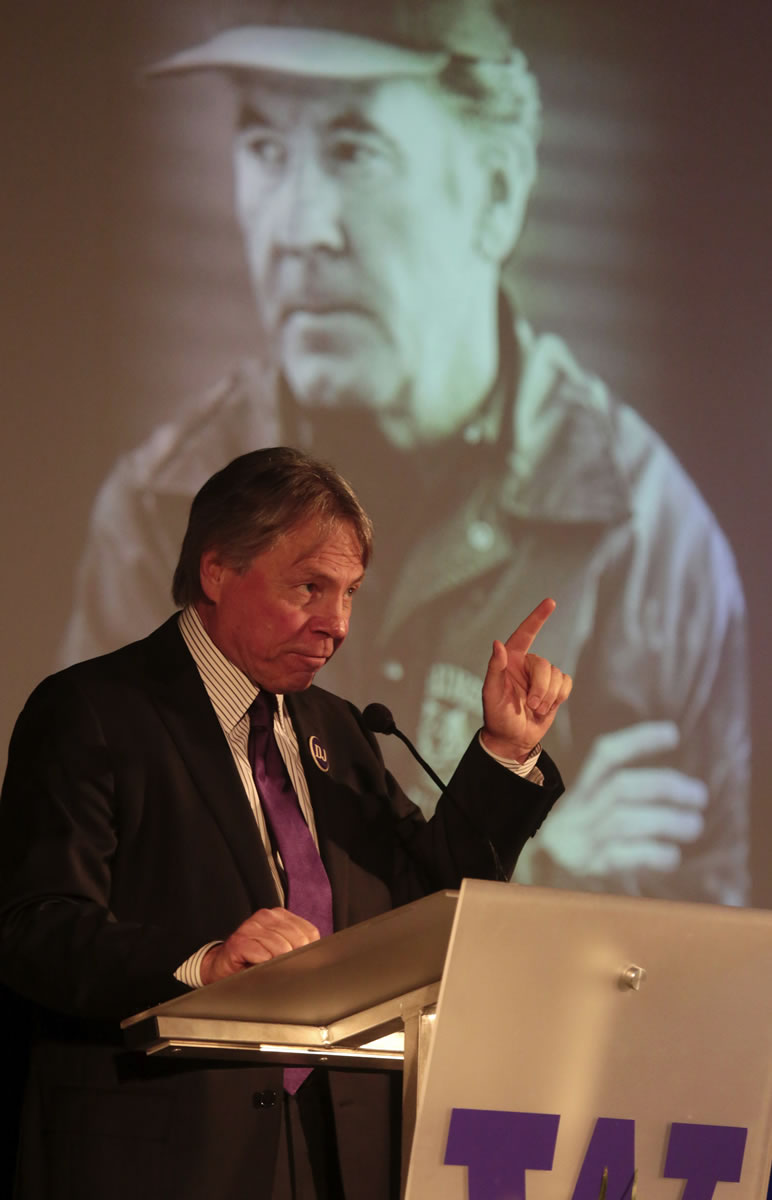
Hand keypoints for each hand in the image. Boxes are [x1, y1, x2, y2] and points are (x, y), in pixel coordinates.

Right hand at [200, 907, 319, 985]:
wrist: (223, 966)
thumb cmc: (254, 960)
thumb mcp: (280, 950)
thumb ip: (298, 948)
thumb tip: (318, 958)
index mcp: (281, 916)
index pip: (309, 932)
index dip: (309, 951)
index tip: (300, 962)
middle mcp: (266, 916)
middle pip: (297, 940)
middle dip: (293, 959)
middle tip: (281, 968)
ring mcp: (251, 926)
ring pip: (281, 948)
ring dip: (276, 963)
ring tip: (267, 966)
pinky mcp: (238, 941)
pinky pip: (262, 954)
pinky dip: (262, 964)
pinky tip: (256, 965)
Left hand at [481, 597, 571, 761]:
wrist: (513, 739)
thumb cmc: (497, 716)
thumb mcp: (491, 694)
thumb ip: (495, 668)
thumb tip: (497, 643)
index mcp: (510, 660)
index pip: (525, 634)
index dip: (537, 618)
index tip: (550, 602)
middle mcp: (527, 664)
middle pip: (544, 664)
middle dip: (541, 687)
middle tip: (531, 705)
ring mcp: (542, 677)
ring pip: (557, 675)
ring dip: (548, 696)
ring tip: (536, 709)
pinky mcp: (555, 689)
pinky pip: (566, 683)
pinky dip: (559, 697)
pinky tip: (547, 707)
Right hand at [528, 721, 707, 874]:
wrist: (533, 875)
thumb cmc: (577, 840)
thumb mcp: (588, 811)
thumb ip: (620, 798)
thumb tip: (676, 788)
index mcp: (581, 791)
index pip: (606, 755)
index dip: (638, 740)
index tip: (674, 733)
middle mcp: (578, 811)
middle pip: (619, 787)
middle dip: (664, 786)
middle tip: (699, 795)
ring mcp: (581, 839)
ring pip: (622, 820)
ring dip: (666, 821)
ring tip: (694, 825)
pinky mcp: (587, 868)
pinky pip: (619, 856)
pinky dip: (651, 854)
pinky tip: (672, 856)